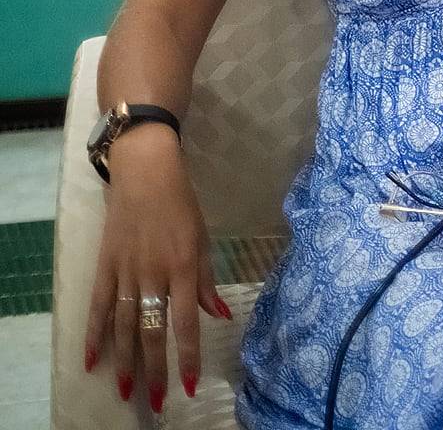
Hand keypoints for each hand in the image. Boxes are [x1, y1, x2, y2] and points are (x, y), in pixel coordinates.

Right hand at [84, 126, 228, 410]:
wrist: (146, 173)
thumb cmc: (182, 206)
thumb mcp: (204, 240)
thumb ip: (208, 281)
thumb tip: (220, 316)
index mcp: (185, 268)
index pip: (187, 322)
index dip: (188, 356)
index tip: (189, 385)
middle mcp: (155, 274)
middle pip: (152, 331)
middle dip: (156, 369)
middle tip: (158, 400)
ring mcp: (127, 271)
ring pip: (123, 325)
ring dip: (125, 361)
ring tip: (126, 391)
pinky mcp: (105, 266)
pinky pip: (98, 306)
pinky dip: (95, 334)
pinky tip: (92, 360)